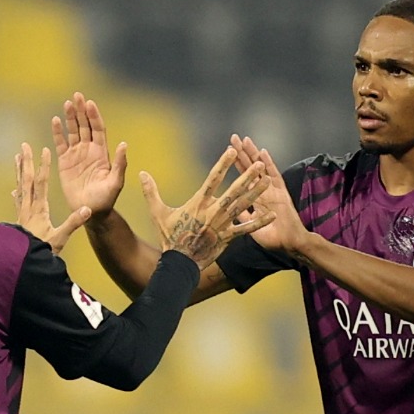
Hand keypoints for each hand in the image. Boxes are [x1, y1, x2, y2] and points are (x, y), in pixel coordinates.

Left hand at [13, 142, 90, 254]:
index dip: (44, 166)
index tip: (45, 150)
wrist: (24, 265)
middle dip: (27, 162)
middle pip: (27, 180)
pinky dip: (16, 194)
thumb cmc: (42, 251)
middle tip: (24, 146)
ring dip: (19, 172)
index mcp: (39, 209)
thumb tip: (87, 209)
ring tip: (17, 158)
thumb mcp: (60, 238)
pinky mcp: (19, 221)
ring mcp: (21, 214)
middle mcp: (28, 208)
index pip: (42, 183)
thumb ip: (73, 223)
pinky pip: (17, 202)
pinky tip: (14, 191)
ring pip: (20, 187)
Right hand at [54, 92, 126, 216]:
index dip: (94, 116)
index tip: (90, 103)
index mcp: (101, 152)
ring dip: (70, 117)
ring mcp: (76, 155)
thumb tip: (124, 144)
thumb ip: (120, 164)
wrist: (90, 211)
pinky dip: (58, 132)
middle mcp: (89, 150)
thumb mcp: (116, 182)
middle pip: (85, 125)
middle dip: (81, 110)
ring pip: (73, 131)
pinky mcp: (65, 162)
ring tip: (67, 103)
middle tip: (77, 95)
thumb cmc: (106, 199)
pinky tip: (55, 120)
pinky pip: (60, 144)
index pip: (98, 129)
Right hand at [138, 148, 272, 267]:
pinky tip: (273, 215)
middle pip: (234, 191)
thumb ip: (151, 192)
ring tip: (268, 181)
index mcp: (198, 203)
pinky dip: (260, 222)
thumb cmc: (168, 237)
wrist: (178, 263)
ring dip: (256, 193)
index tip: (232, 150)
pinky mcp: (228, 238)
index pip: (213, 178)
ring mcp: (222, 225)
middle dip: (248, 176)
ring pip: (243, 206)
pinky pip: (246, 229)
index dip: (223, 163)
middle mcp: (213, 212)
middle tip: (259, 164)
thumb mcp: (158, 213)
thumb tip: (141, 173)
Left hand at [228, 134, 306, 252]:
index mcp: (255, 198)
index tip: (227, 152)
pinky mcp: (281, 192)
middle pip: (251, 168)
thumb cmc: (272, 239)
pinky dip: (268, 163)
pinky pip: (274, 175)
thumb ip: (242, 216)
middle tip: (233, 137)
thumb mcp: (251, 227)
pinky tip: (263, 151)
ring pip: (261, 168)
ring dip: (253, 154)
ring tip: (245, 139)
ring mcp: (272, 190)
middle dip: (242, 153)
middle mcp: (263, 190)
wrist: (290, 244)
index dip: (236, 165)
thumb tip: (230, 208)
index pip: (243, 177)